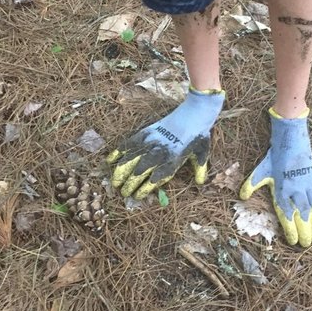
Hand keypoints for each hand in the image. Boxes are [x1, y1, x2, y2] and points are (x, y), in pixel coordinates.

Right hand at [107, 89, 223, 198]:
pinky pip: (127, 144)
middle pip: (137, 176)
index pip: (151, 183)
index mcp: (171, 164)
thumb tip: (201, 184)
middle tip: (123, 192)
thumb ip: (199, 170)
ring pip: (128, 162)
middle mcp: (158, 156)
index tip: (136, 197)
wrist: (194, 113)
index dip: (141, 191)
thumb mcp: (202, 155)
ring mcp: (149, 144)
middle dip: (128, 186)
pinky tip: (110, 161)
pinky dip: (117, 152)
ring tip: (115, 183)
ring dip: (119, 174)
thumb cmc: (199, 136)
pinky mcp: (144, 133)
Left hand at [240, 109, 311, 246]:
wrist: (290, 138)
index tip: (293, 242)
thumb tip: (240, 196)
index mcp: (282, 191)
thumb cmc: (274, 156)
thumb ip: (251, 185)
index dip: (291, 231)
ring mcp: (308, 185)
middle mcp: (296, 191)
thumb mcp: (260, 171)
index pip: (287, 216)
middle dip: (305, 232)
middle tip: (307, 244)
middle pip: (302, 217)